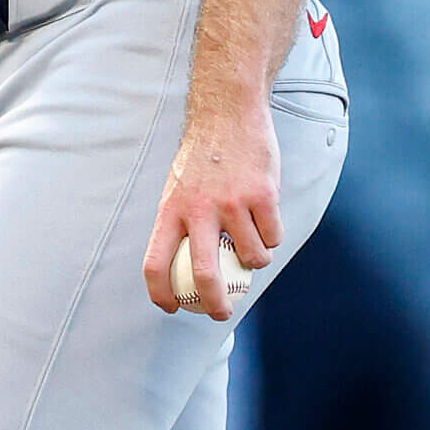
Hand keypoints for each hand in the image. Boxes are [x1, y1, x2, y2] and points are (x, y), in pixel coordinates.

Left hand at [142, 99, 279, 319]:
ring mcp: (232, 203)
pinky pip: (273, 237)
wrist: (227, 115)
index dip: (160, 292)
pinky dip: (273, 237)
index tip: (171, 307)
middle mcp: (198, 210)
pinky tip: (265, 218)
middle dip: (215, 305)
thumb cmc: (203, 158)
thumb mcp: (178, 188)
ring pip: (251, 258)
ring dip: (256, 260)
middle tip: (222, 313)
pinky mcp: (262, 197)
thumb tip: (184, 268)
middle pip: (204, 275)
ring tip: (252, 241)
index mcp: (170, 209)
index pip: (155, 262)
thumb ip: (181, 223)